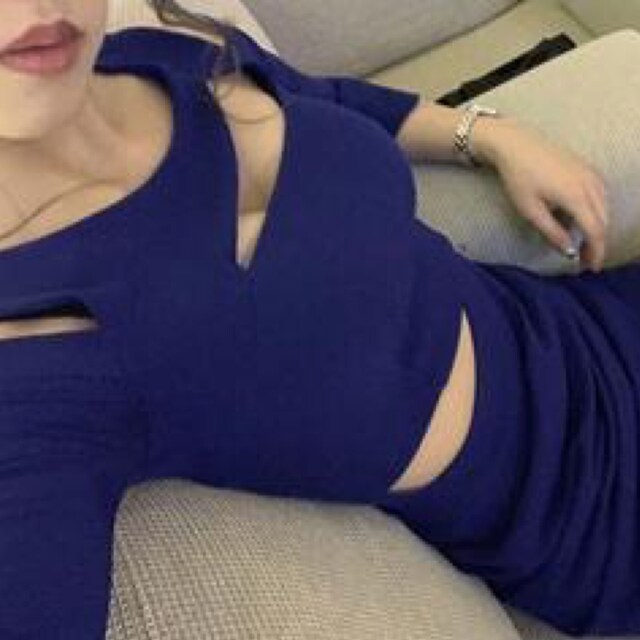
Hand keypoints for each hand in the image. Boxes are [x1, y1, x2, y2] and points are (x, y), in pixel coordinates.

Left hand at [472, 117, 609, 271]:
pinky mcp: (588, 168)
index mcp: (577, 197)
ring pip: (605, 208)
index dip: (596, 252)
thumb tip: (569, 252)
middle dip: (597, 243)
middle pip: (603, 221)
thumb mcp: (531, 211)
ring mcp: (592, 174)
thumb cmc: (519, 178)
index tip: (590, 268)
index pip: (595, 231)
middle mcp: (590, 184)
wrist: (516, 144)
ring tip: (583, 243)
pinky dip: (597, 211)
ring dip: (597, 227)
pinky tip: (583, 219)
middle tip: (585, 260)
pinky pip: (601, 194)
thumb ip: (552, 232)